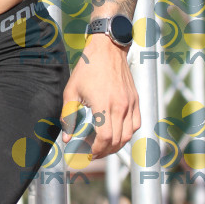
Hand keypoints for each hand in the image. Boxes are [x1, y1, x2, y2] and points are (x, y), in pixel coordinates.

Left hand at [61, 36, 140, 158]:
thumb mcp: (71, 91)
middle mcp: (120, 106)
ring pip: (129, 135)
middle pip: (117, 140)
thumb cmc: (87, 68)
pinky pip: (136, 124)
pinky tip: (117, 133)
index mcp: (103, 105)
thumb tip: (67, 138)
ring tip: (104, 146)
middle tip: (92, 153)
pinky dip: (128, 133)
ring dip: (117, 145)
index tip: (87, 153)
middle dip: (104, 151)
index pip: (105, 138)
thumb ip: (69, 116)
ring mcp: (130, 103)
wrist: (107, 49)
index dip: (96, 150)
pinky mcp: (135, 100)